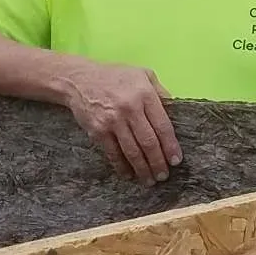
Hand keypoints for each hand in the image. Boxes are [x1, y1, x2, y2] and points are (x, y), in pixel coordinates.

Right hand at [64, 61, 182, 184]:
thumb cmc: (115, 76)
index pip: (162, 125)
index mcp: (145, 94)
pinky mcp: (97, 130)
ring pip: (132, 151)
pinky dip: (122, 166)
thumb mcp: (143, 74)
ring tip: (150, 180)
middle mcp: (130, 108)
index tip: (176, 160)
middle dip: (158, 162)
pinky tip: (129, 174)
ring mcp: (113, 121)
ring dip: (143, 168)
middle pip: (148, 142)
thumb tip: (174, 110)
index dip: (171, 146)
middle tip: (164, 176)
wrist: (79, 79)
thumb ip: (160, 91)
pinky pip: (113, 153)